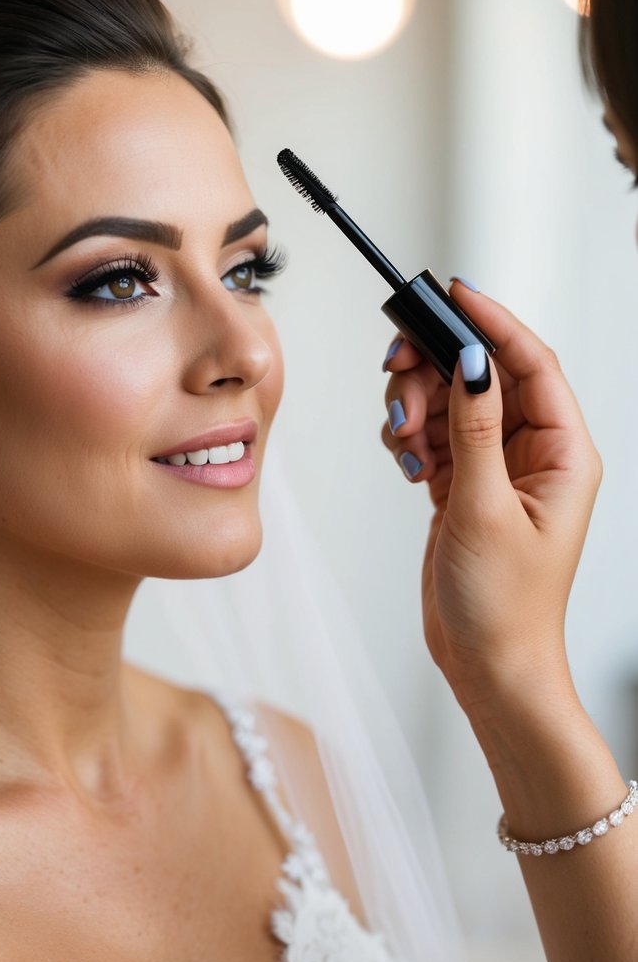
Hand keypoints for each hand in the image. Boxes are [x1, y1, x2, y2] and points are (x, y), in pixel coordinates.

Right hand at [381, 281, 601, 715]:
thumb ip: (475, 429)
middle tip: (397, 373)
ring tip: (403, 443)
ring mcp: (497, 470)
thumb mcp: (485, 508)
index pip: (531, 364)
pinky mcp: (464, 487)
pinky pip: (434, 437)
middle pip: (480, 377)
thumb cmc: (504, 604)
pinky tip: (407, 464)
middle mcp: (534, 455)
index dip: (493, 323)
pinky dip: (411, 440)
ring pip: (449, 404)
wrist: (487, 666)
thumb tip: (469, 363)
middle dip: (435, 370)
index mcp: (564, 454)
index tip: (453, 294)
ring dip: (416, 409)